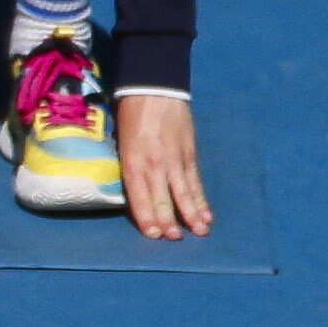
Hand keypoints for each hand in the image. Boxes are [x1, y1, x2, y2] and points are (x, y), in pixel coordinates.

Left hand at [120, 92, 213, 242]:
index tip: (154, 234)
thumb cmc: (132, 117)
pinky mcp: (189, 152)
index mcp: (133, 161)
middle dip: (169, 219)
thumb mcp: (121, 142)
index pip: (139, 195)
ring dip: (191, 213)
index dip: (147, 215)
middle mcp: (154, 162)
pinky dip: (201, 197)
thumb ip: (128, 168)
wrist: (155, 88)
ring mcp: (174, 158)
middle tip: (175, 238)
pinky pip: (195, 179)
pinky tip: (206, 213)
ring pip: (183, 191)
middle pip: (162, 196)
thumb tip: (133, 194)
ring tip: (199, 231)